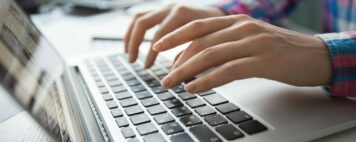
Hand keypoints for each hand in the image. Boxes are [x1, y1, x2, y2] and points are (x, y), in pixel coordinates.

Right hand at [124, 5, 224, 67]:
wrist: (222, 13)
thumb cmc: (217, 30)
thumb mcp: (207, 42)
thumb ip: (191, 53)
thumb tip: (175, 71)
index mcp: (182, 14)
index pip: (159, 35)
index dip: (151, 53)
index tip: (148, 67)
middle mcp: (171, 7)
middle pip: (143, 23)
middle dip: (135, 43)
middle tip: (133, 61)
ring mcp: (165, 7)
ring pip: (139, 18)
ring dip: (131, 36)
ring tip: (129, 54)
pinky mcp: (163, 10)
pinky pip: (142, 17)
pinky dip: (135, 31)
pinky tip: (134, 44)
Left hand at [153, 15, 331, 92]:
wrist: (315, 55)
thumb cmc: (280, 50)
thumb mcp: (249, 40)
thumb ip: (226, 44)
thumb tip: (198, 59)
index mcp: (237, 21)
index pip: (198, 25)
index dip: (175, 36)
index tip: (157, 46)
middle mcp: (242, 27)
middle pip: (200, 41)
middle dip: (176, 60)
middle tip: (164, 76)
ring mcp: (253, 43)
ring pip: (210, 55)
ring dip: (186, 71)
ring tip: (172, 83)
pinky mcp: (263, 61)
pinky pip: (227, 70)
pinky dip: (207, 80)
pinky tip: (194, 88)